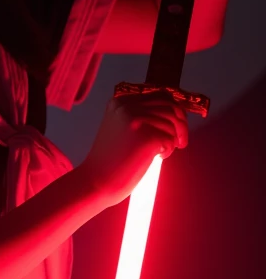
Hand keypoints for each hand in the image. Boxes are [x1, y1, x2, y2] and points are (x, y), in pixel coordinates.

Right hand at [81, 91, 188, 207]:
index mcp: (120, 102)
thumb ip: (141, 116)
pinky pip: (171, 139)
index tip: (177, 128)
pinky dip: (167, 151)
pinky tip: (154, 158)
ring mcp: (136, 119)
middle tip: (181, 143)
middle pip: (170, 107)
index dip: (174, 111)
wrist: (96, 182)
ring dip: (172, 140)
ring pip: (172, 123)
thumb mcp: (120, 128)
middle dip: (181, 125)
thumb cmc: (110, 160)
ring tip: (159, 153)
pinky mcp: (145, 135)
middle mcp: (127, 106)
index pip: (160, 96)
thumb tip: (175, 113)